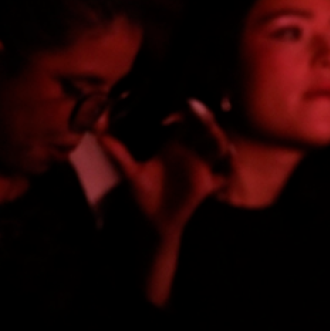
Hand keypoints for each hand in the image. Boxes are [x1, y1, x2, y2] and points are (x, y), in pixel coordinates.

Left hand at [97, 98, 231, 241]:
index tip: (184, 109)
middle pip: (205, 130)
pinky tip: (228, 162)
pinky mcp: (208, 184)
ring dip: (220, 140)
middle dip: (207, 121)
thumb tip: (99, 136)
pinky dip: (230, 167)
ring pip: (218, 147)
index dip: (188, 113)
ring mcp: (201, 167)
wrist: (154, 221)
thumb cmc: (142, 195)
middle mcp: (189, 152)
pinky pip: (225, 173)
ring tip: (215, 136)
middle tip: (202, 116)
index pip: (185, 122)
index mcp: (172, 145)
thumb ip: (119, 155)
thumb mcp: (130, 174)